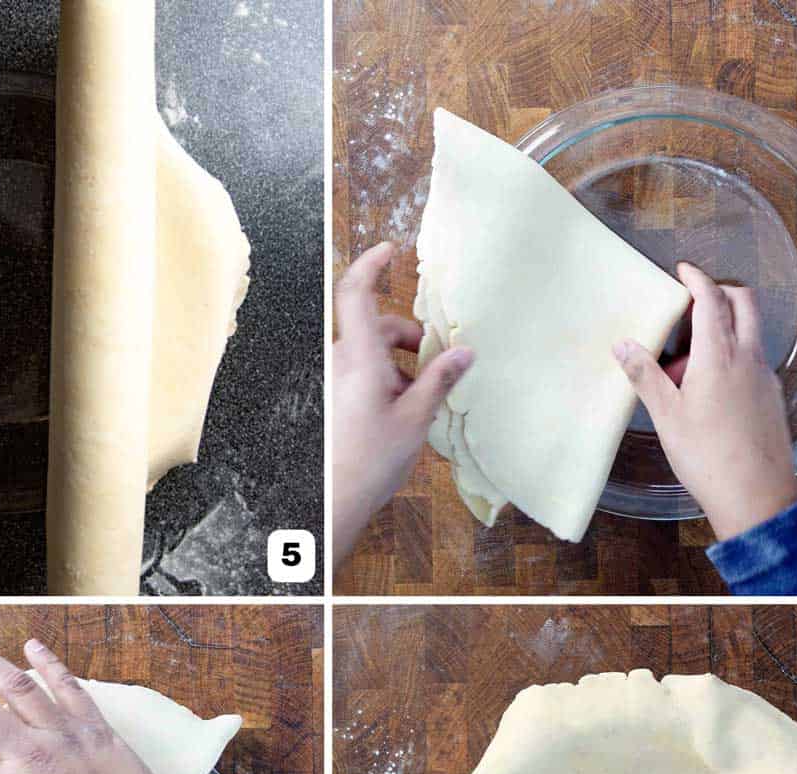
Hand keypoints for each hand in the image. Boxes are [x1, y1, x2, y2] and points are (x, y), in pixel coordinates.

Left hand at [333, 242, 474, 567]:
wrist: (333, 502)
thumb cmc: (372, 461)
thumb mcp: (416, 418)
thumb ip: (440, 380)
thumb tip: (464, 352)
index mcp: (359, 358)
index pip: (356, 292)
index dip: (370, 264)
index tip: (389, 249)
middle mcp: (340, 363)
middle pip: (374, 328)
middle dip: (408, 338)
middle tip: (437, 363)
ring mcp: (333, 382)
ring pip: (368, 355)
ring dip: (397, 366)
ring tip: (421, 399)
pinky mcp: (332, 401)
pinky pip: (359, 376)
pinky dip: (383, 382)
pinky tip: (402, 414)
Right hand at [614, 262, 796, 541]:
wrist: (755, 494)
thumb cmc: (708, 456)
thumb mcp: (667, 416)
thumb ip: (645, 375)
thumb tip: (624, 345)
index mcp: (720, 356)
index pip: (711, 300)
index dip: (697, 279)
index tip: (684, 270)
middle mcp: (748, 357)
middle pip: (744, 303)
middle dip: (721, 291)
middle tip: (693, 300)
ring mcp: (764, 376)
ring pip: (750, 331)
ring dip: (725, 325)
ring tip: (690, 356)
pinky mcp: (771, 396)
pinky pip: (753, 359)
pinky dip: (733, 355)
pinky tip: (710, 386)